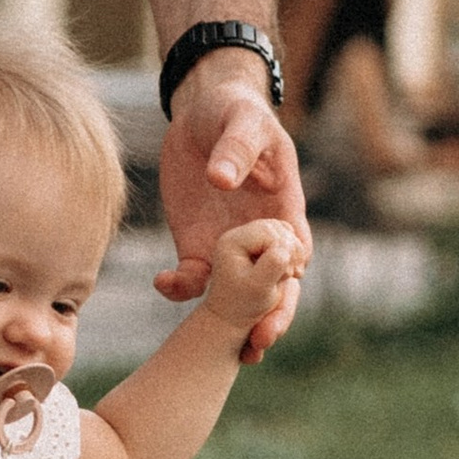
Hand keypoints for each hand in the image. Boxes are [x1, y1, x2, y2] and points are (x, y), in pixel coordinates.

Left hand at [154, 53, 311, 359]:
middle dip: (270, 316)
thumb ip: (236, 149)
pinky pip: (193, 278)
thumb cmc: (234, 112)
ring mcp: (229, 245)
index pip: (296, 251)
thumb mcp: (241, 122)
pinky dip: (180, 288)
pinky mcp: (197, 246)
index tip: (280, 293)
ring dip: (231, 321)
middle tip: (259, 342)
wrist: (199, 113)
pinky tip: (163, 283)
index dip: (291, 276)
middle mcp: (260, 236)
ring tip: (225, 346)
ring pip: (236, 295)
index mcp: (283, 208)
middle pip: (273, 286)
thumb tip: (222, 179)